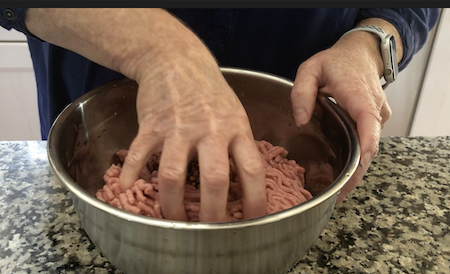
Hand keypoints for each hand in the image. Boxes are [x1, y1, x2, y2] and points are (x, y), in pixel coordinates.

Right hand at [25, 8, 266, 221]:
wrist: (176, 60)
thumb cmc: (210, 91)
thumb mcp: (235, 113)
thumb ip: (239, 145)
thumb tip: (244, 184)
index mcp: (235, 128)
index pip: (252, 170)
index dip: (255, 200)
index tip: (252, 221)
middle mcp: (210, 130)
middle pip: (214, 180)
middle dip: (213, 214)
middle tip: (210, 234)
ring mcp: (178, 128)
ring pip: (174, 175)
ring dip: (173, 205)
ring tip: (175, 221)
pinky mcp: (151, 125)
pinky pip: (139, 155)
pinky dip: (132, 175)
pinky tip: (127, 190)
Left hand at [290, 19, 401, 201]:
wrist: (363, 53)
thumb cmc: (336, 61)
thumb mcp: (311, 68)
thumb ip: (301, 91)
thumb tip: (300, 119)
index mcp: (358, 95)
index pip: (368, 124)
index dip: (365, 148)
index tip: (356, 170)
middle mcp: (374, 109)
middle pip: (370, 146)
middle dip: (355, 173)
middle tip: (336, 195)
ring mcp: (378, 117)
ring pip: (369, 149)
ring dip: (355, 170)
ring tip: (336, 191)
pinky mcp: (376, 123)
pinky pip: (367, 144)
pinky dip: (356, 159)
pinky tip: (341, 174)